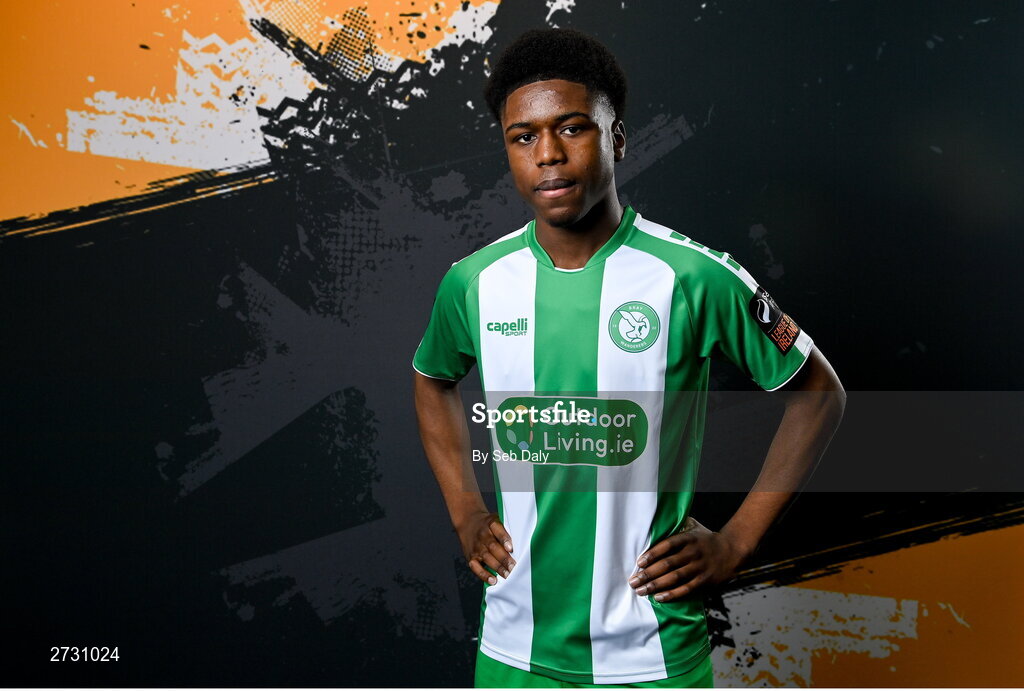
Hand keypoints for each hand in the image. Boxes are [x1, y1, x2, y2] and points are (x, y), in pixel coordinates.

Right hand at [455, 510, 515, 584]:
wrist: (468, 522)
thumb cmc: (488, 524)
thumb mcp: (496, 520)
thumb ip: (507, 530)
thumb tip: (522, 544)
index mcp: (491, 524)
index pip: (498, 531)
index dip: (504, 539)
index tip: (511, 548)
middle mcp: (483, 535)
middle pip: (493, 547)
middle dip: (504, 558)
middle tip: (514, 567)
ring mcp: (476, 546)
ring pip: (486, 557)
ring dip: (498, 568)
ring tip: (508, 575)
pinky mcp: (470, 556)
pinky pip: (476, 567)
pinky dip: (484, 575)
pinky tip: (493, 581)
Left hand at [628, 516, 747, 601]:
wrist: (732, 549)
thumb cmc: (706, 538)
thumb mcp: (693, 527)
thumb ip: (676, 525)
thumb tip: (656, 520)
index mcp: (688, 538)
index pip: (667, 545)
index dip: (652, 554)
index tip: (639, 562)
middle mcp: (693, 552)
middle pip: (667, 564)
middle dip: (648, 574)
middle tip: (633, 581)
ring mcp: (699, 567)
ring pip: (674, 578)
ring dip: (656, 585)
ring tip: (641, 591)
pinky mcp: (705, 580)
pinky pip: (686, 589)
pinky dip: (672, 594)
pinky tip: (659, 597)